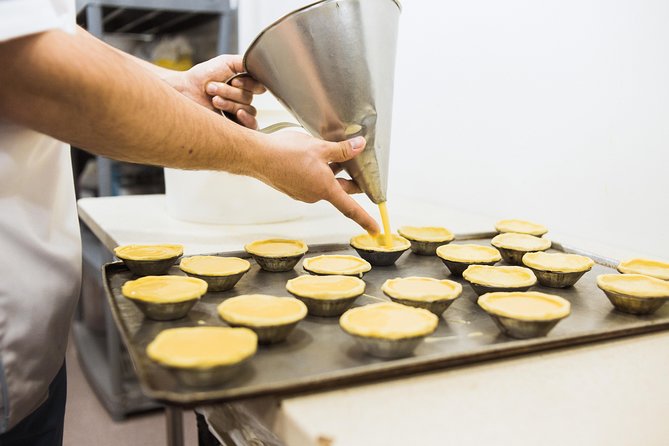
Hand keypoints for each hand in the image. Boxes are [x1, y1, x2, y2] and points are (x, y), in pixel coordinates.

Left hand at [165, 55, 265, 128]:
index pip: (259, 86)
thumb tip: (260, 63)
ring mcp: (239, 111)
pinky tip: (238, 114)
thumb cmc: (203, 76)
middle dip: (230, 92)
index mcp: (244, 84)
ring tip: (213, 99)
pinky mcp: (235, 125)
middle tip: (212, 88)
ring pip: (247, 109)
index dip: (248, 83)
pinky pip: (252, 126)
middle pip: (249, 98)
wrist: (185, 90)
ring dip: (229, 103)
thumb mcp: (226, 62)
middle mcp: (243, 98)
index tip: (233, 80)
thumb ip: (245, 62)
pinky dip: (247, 120)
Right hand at [254, 132, 379, 232]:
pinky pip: (311, 181)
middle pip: (339, 190)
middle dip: (349, 179)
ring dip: (330, 171)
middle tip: (357, 164)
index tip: (376, 230)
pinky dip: (316, 170)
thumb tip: (359, 146)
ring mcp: (302, 193)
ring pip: (324, 183)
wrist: (256, 156)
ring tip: (329, 150)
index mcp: (325, 190)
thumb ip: (342, 149)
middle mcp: (314, 196)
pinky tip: (309, 155)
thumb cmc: (286, 153)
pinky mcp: (292, 188)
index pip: (351, 209)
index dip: (366, 219)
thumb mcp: (320, 147)